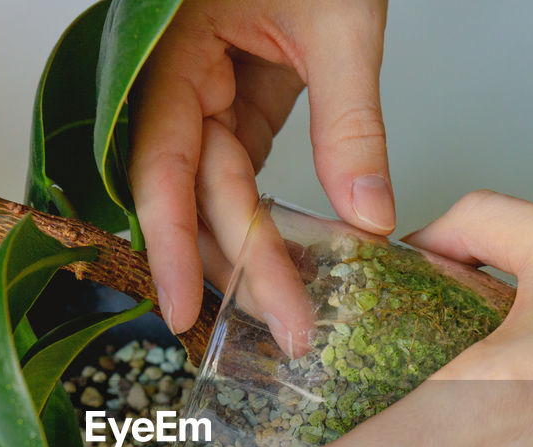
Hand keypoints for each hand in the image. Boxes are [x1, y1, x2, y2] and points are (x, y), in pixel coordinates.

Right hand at [130, 0, 393, 332]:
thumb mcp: (341, 26)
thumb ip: (350, 123)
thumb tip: (368, 217)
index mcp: (175, 57)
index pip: (163, 168)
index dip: (170, 244)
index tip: (183, 309)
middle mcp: (180, 86)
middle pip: (197, 196)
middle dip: (241, 267)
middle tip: (288, 330)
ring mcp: (210, 99)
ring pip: (217, 196)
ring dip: (253, 256)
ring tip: (293, 314)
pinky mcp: (242, 107)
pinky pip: (241, 177)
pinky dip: (265, 224)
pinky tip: (289, 268)